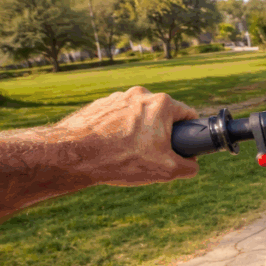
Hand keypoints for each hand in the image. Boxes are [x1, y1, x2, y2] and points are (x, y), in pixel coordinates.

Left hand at [55, 87, 199, 185]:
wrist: (74, 156)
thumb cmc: (123, 160)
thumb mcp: (167, 170)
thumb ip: (189, 167)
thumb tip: (191, 164)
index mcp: (161, 103)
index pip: (188, 115)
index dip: (190, 133)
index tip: (183, 147)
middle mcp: (140, 94)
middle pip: (162, 115)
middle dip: (162, 134)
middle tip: (154, 155)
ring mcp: (117, 98)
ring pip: (139, 117)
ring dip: (139, 133)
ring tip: (128, 154)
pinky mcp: (99, 105)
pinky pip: (118, 119)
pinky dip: (119, 132)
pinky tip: (111, 149)